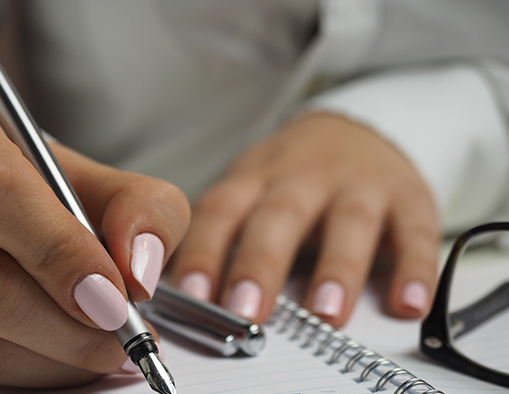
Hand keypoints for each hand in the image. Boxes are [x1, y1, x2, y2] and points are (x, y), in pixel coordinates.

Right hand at [0, 94, 189, 386]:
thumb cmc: (43, 187)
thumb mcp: (104, 179)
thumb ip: (142, 209)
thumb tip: (138, 270)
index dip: (56, 248)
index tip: (113, 293)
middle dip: (65, 322)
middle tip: (122, 333)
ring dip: (51, 355)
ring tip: (103, 346)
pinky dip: (23, 370)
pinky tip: (60, 352)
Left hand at [170, 112, 438, 326]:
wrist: (358, 128)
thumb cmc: (293, 174)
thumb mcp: (252, 189)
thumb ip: (226, 236)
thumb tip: (188, 299)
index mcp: (256, 178)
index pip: (222, 211)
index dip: (205, 251)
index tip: (193, 295)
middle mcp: (304, 177)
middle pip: (280, 216)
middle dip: (262, 263)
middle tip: (246, 310)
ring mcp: (358, 185)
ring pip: (349, 222)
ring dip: (337, 268)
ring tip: (326, 313)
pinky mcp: (408, 197)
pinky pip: (415, 232)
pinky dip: (415, 268)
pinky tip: (408, 303)